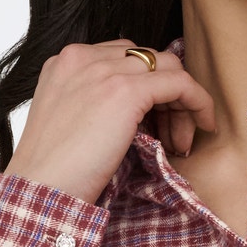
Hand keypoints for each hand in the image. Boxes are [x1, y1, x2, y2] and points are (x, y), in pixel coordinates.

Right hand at [4, 39, 215, 205]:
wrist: (41, 189)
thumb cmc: (54, 171)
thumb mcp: (70, 121)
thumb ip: (97, 101)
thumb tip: (141, 110)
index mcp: (66, 61)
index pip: (124, 57)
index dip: (147, 88)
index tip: (156, 124)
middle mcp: (84, 57)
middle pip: (147, 59)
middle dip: (167, 96)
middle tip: (173, 137)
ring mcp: (104, 70)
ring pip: (168, 68)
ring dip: (182, 103)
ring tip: (180, 142)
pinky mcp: (126, 90)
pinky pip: (181, 83)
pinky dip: (198, 101)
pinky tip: (204, 125)